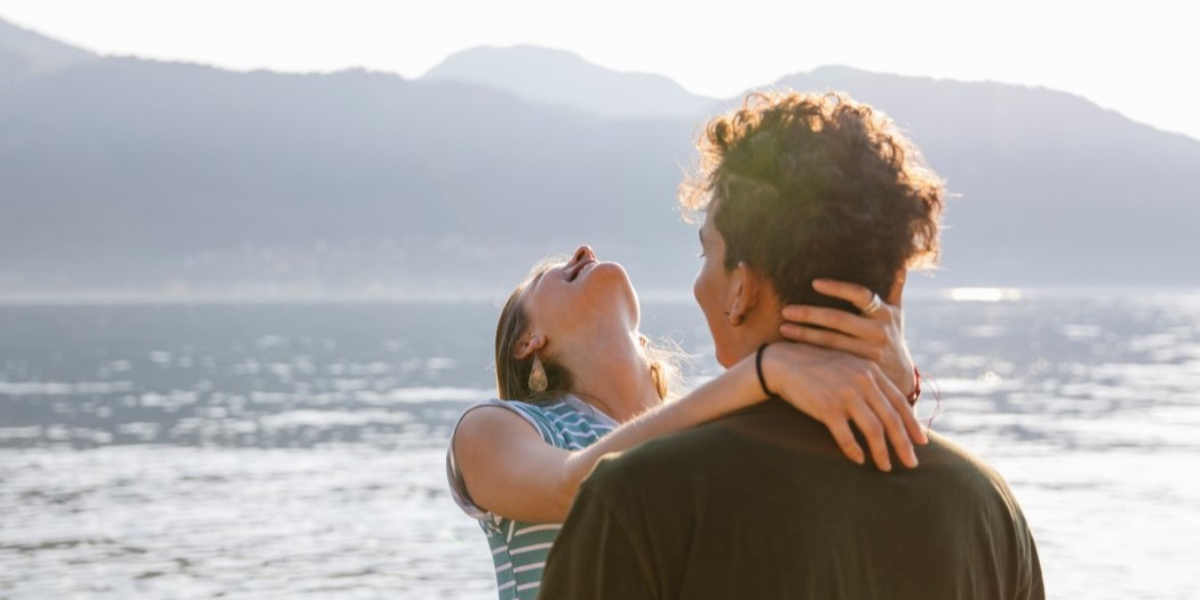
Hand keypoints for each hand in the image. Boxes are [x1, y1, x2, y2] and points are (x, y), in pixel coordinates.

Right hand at [763, 343, 926, 471]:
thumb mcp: (849, 365)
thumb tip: (888, 406)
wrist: (783, 362)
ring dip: (882, 453)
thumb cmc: (816, 367)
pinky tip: (858, 460)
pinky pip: (846, 437)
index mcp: (871, 371)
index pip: (900, 402)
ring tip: (886, 467)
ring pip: (873, 430)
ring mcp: (845, 394)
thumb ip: (869, 381)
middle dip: (904, 445)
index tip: (921, 442)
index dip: (913, 425)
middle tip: (912, 464)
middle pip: (891, 419)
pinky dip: (854, 451)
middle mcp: (862, 382)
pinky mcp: (827, 407)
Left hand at [779, 279, 915, 395]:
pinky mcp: (859, 370)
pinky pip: (830, 359)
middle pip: (838, 319)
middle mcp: (879, 331)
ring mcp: (869, 352)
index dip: (838, 288)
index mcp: (884, 312)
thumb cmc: (890, 337)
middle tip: (786, 310)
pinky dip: (811, 353)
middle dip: (810, 314)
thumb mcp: (897, 313)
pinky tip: (793, 348)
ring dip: (804, 334)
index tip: (814, 283)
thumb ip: (895, 288)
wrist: (900, 378)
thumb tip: (900, 262)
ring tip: (783, 328)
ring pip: (831, 341)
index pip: (860, 294)